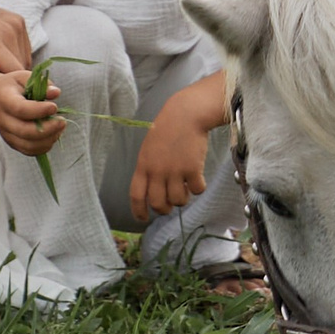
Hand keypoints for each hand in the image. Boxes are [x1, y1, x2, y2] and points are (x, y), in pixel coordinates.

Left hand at [0, 0, 30, 122]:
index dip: (15, 96)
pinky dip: (15, 60)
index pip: (16, 76)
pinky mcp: (17, 19)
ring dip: (14, 75)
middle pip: (22, 71)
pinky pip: (23, 49)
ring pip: (25, 61)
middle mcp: (7, 30)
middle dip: (13, 88)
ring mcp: (15, 22)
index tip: (9, 111)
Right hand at [0, 59, 66, 156]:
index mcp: (4, 99)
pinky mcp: (11, 143)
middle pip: (24, 131)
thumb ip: (41, 84)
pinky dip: (44, 146)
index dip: (39, 110)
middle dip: (48, 129)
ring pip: (28, 145)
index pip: (20, 109)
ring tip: (60, 127)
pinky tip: (53, 135)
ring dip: (48, 139)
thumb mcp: (24, 78)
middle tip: (62, 121)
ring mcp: (5, 134)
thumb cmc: (12, 86)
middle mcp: (2, 119)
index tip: (54, 107)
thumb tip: (56, 93)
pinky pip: (29, 151)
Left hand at [130, 72, 233, 221]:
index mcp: (143, 166)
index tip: (143, 219)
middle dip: (164, 209)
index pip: (136, 196)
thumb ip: (149, 169)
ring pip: (178, 200)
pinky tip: (198, 180)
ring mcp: (175, 171)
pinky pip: (196, 190)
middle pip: (158, 203)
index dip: (138, 211)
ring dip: (182, 199)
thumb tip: (154, 191)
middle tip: (170, 206)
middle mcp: (157, 171)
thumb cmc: (167, 129)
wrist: (186, 114)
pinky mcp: (193, 169)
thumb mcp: (149, 149)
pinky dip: (198, 188)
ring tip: (184, 189)